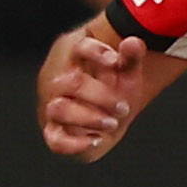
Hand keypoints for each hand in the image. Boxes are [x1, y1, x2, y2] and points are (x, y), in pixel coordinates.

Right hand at [39, 30, 150, 160]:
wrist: (104, 115)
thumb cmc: (112, 87)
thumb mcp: (125, 72)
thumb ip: (131, 57)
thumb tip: (133, 42)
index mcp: (74, 59)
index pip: (78, 48)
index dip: (96, 53)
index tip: (116, 61)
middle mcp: (58, 82)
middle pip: (71, 82)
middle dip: (102, 96)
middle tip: (124, 107)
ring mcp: (53, 107)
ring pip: (59, 109)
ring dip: (89, 117)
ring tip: (112, 123)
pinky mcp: (54, 133)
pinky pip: (55, 140)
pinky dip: (76, 143)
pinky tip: (97, 140)